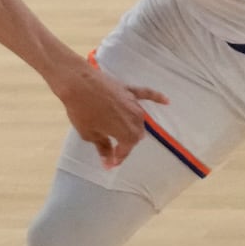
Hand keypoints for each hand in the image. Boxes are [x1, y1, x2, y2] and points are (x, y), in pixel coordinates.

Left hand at [47, 59, 168, 168]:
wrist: (77, 83)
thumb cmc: (82, 111)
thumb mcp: (90, 134)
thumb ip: (103, 148)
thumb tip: (109, 163)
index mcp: (127, 133)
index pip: (126, 150)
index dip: (118, 157)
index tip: (110, 163)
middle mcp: (135, 119)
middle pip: (134, 135)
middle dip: (125, 143)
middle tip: (113, 147)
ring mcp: (134, 103)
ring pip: (139, 119)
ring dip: (133, 127)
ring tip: (124, 133)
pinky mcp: (129, 90)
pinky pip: (146, 94)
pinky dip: (157, 98)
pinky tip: (167, 101)